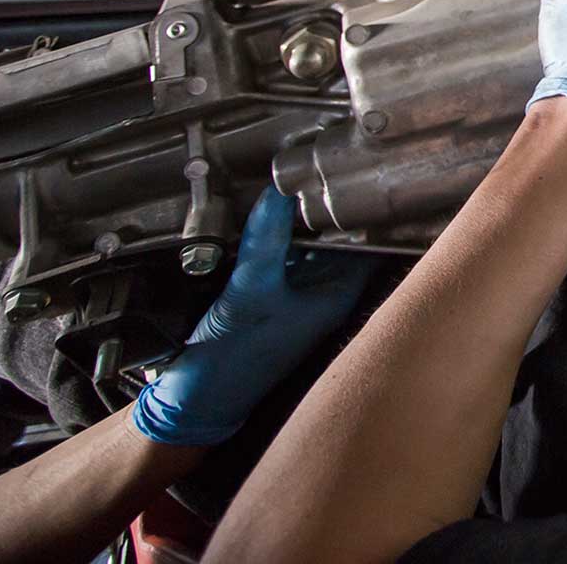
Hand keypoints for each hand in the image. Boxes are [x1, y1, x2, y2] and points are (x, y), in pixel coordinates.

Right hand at [130, 187, 373, 445]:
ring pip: (312, 240)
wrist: (194, 398)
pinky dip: (278, 233)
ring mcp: (299, 291)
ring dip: (302, 218)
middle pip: (343, 235)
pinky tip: (269, 214)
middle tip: (318, 169)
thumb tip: (278, 192)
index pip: (373, 241)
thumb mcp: (251, 290)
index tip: (360, 176)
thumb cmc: (232, 361)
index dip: (370, 209)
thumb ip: (266, 239)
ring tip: (294, 185)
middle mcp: (326, 291)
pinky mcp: (271, 290)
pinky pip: (283, 250)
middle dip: (331, 206)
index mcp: (340, 294)